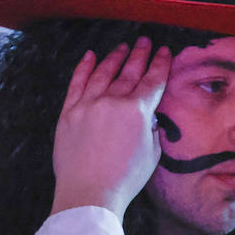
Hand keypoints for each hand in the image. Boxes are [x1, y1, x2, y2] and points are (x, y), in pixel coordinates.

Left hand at [51, 38, 171, 218]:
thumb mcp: (152, 154)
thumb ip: (151, 129)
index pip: (152, 81)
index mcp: (137, 111)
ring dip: (115, 58)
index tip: (165, 51)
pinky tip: (91, 56)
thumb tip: (148, 117)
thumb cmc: (124, 179)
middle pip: (129, 72)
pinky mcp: (69, 112)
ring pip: (103, 73)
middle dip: (140, 54)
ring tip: (122, 47)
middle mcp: (112, 101)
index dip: (160, 64)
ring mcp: (88, 104)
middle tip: (145, 41)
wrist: (88, 193)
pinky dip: (84, 68)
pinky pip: (77, 83)